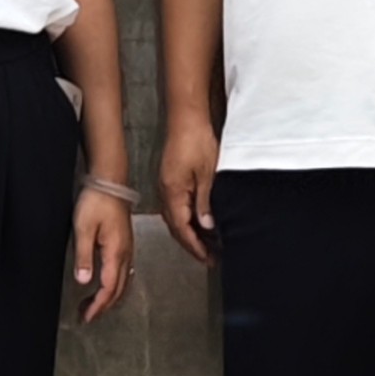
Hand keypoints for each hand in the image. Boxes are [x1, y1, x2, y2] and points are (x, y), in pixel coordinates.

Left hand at [71, 187, 133, 321]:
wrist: (109, 180)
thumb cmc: (96, 201)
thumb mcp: (83, 228)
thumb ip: (84, 256)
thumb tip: (84, 281)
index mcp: (116, 252)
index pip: (109, 288)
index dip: (98, 305)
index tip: (87, 317)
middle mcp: (125, 253)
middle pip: (118, 289)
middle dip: (104, 306)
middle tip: (87, 315)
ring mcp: (127, 248)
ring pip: (123, 281)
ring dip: (109, 296)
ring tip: (93, 303)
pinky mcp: (124, 242)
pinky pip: (123, 271)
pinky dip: (114, 284)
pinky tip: (105, 282)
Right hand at [157, 113, 221, 266]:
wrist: (186, 117)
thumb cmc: (196, 140)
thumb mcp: (207, 174)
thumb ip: (205, 202)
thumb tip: (207, 226)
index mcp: (173, 192)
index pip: (182, 229)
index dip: (195, 246)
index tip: (207, 258)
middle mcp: (165, 191)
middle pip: (176, 227)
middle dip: (191, 244)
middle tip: (209, 257)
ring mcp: (165, 185)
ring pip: (175, 217)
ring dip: (189, 232)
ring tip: (207, 243)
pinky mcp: (169, 178)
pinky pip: (175, 206)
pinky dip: (186, 218)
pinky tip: (198, 220)